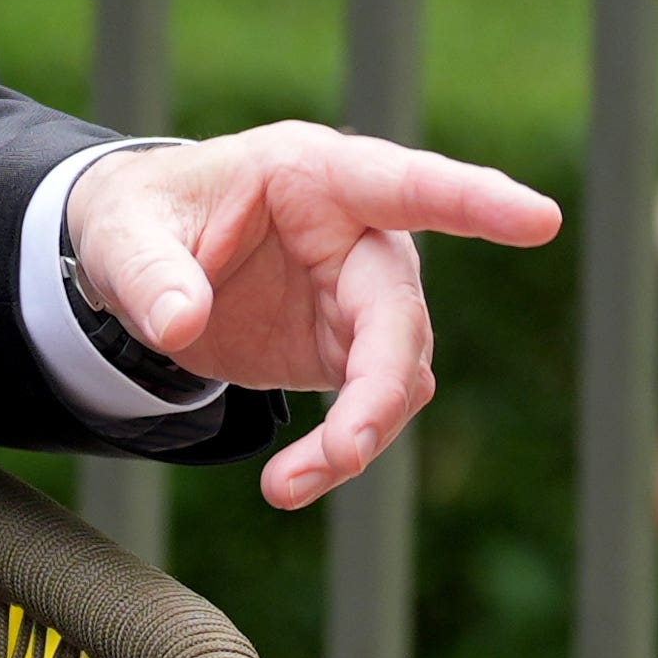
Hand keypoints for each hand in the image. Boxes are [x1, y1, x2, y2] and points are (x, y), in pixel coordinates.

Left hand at [61, 128, 562, 508]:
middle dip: (381, 383)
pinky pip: (372, 403)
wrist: (136, 263)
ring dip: (361, 432)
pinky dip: (343, 450)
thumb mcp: (119, 233)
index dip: (473, 200)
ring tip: (288, 484)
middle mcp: (355, 232)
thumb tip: (179, 325)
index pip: (404, 183)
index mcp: (313, 173)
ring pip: (399, 368)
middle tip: (347, 447)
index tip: (538, 220)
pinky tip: (291, 481)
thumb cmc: (140, 217)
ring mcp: (358, 293)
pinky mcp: (346, 348)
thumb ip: (147, 274)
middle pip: (399, 308)